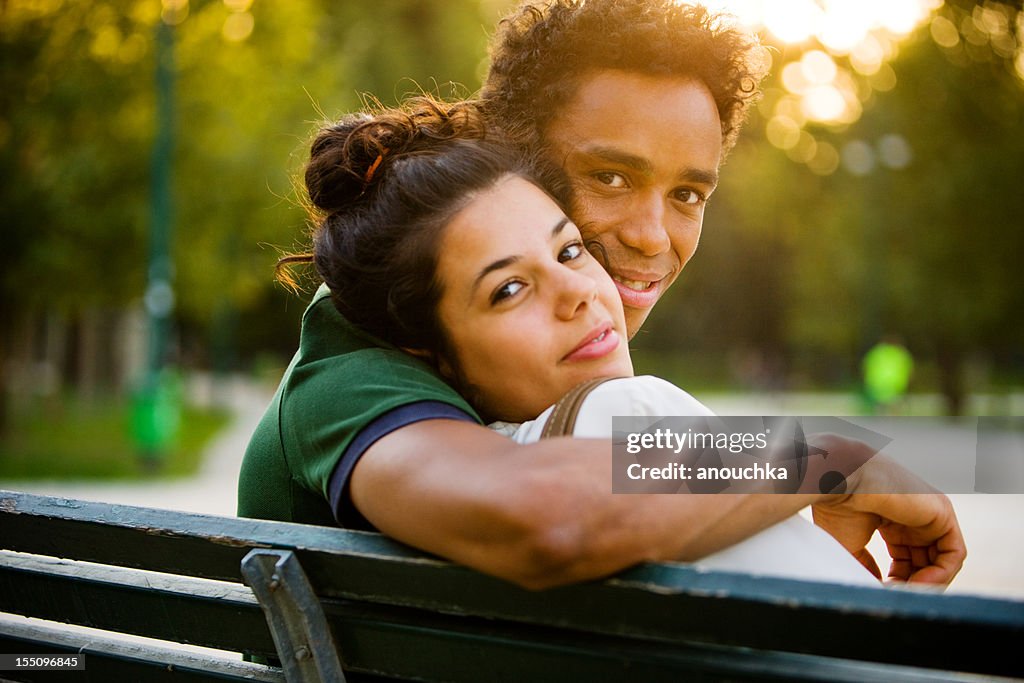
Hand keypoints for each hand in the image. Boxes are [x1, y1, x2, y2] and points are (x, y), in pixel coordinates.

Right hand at [807, 435, 965, 585]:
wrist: (838, 480)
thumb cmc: (836, 508)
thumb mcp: (850, 546)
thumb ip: (867, 568)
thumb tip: (877, 591)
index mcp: (891, 520)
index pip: (906, 559)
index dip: (896, 581)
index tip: (880, 592)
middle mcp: (914, 517)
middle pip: (925, 562)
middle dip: (911, 584)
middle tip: (894, 597)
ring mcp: (930, 515)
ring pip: (942, 561)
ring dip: (926, 583)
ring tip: (905, 594)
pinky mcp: (943, 514)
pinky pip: (954, 554)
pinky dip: (941, 575)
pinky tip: (918, 584)